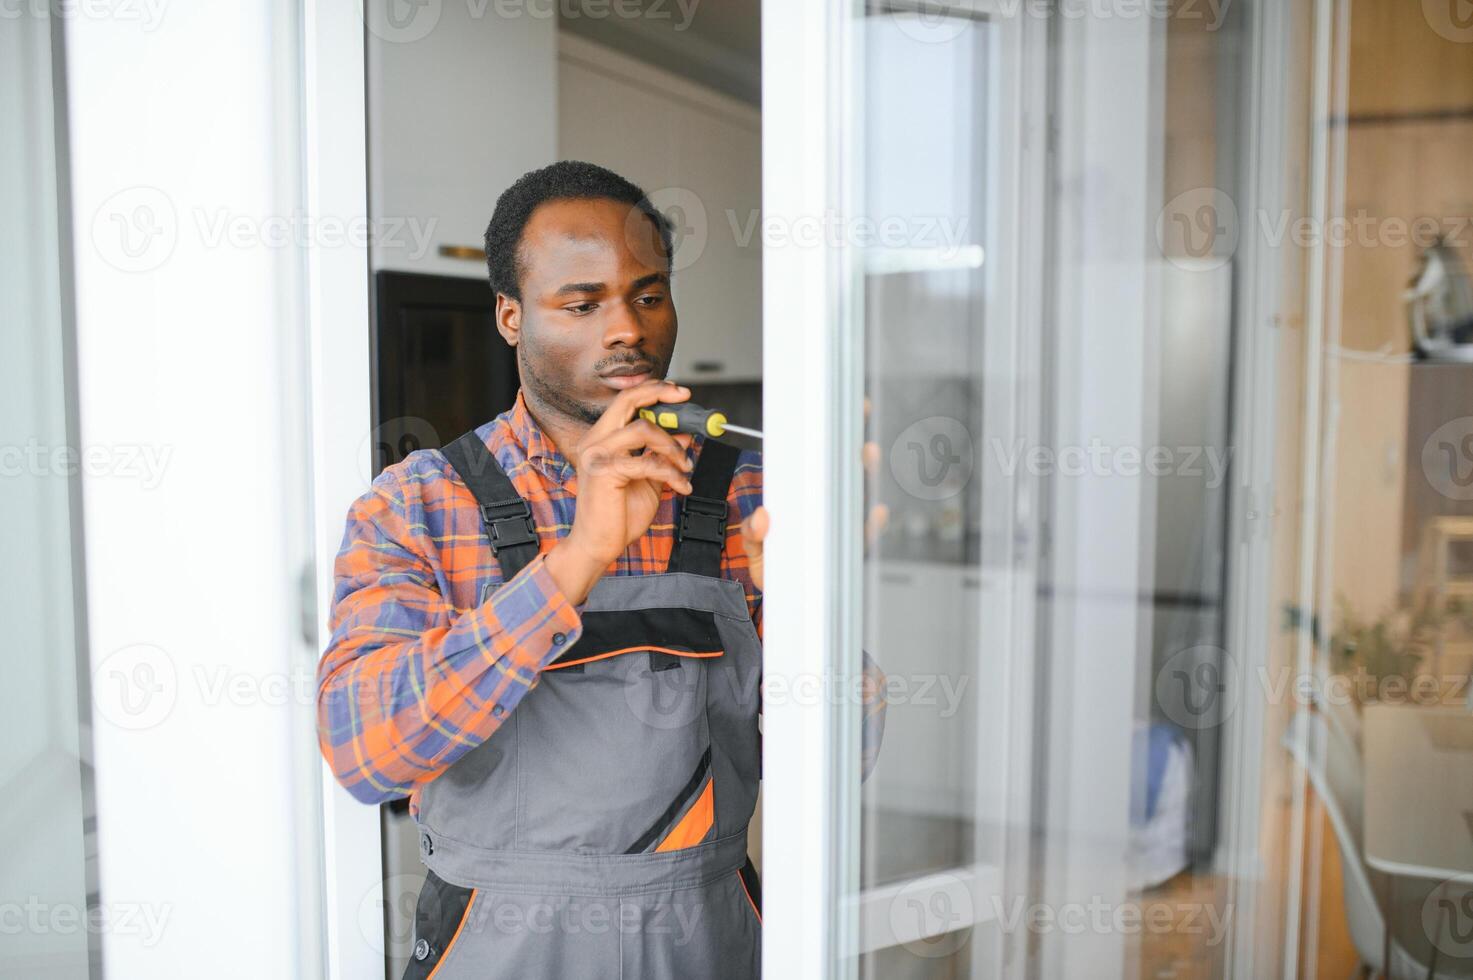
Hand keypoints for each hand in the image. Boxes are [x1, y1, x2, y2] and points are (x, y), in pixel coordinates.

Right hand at [546, 379, 694, 603]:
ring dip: (672, 445)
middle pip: (627, 400)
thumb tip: (685, 435)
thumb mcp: (649, 479)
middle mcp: (595, 441)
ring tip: (685, 465)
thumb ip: (662, 456)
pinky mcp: (604, 472)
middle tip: (685, 398)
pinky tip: (682, 485)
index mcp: (602, 438)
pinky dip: (672, 473)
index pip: (626, 401)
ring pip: (642, 429)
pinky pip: (648, 462)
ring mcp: (596, 455)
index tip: (679, 392)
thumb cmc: (619, 514)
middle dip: (660, 394)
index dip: (653, 390)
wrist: (599, 545)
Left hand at [739, 398, 888, 593]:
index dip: (831, 441)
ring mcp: (840, 530)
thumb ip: (754, 534)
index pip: (819, 466)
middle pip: (846, 476)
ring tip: (866, 456)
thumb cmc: (774, 569)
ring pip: (858, 500)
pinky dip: (871, 523)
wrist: (783, 604)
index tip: (838, 414)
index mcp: (804, 503)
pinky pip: (865, 536)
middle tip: (854, 430)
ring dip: (864, 477)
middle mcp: (826, 513)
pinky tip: (874, 511)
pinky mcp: (850, 552)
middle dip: (854, 451)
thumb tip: (762, 518)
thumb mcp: (756, 548)